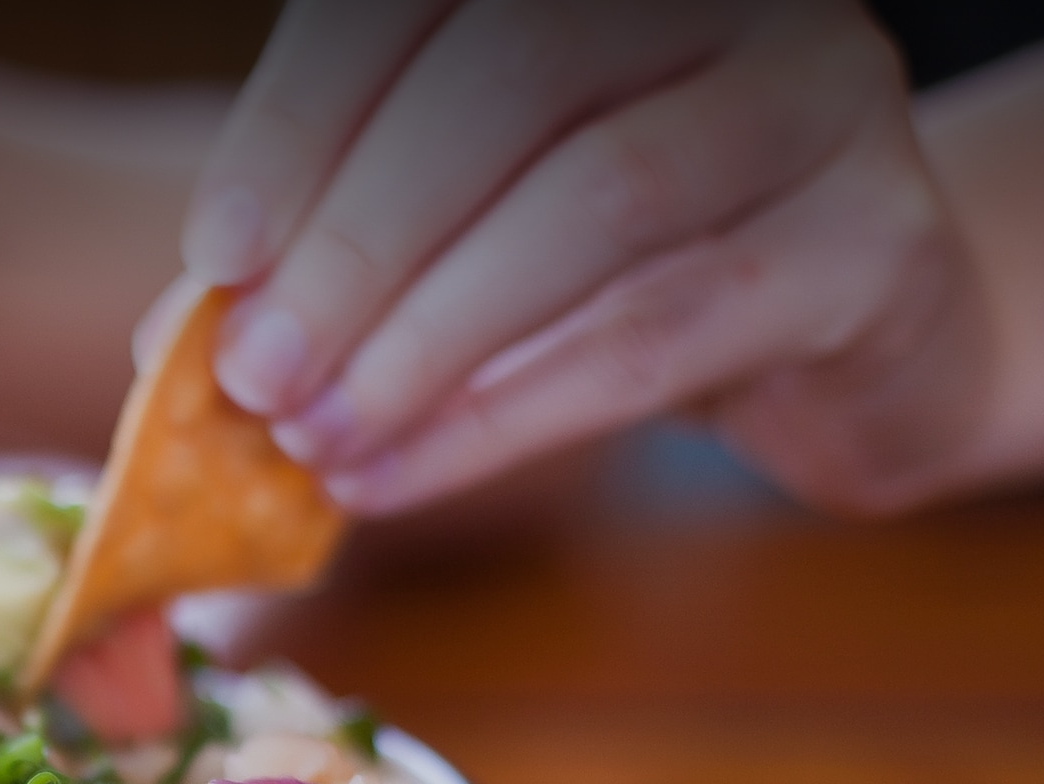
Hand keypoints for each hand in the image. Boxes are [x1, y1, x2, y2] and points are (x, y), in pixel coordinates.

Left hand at [180, 0, 995, 516]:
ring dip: (423, 341)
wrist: (860, 338)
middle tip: (255, 378)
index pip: (412, 2)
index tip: (214, 255)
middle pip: (507, 83)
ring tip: (315, 441)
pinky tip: (397, 476)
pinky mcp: (869, 242)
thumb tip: (175, 341)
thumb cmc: (625, 267)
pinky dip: (503, 415)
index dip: (300, 121)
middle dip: (354, 244)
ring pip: (590, 205)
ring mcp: (817, 98)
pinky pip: (659, 331)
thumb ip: (331, 252)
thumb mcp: (469, 230)